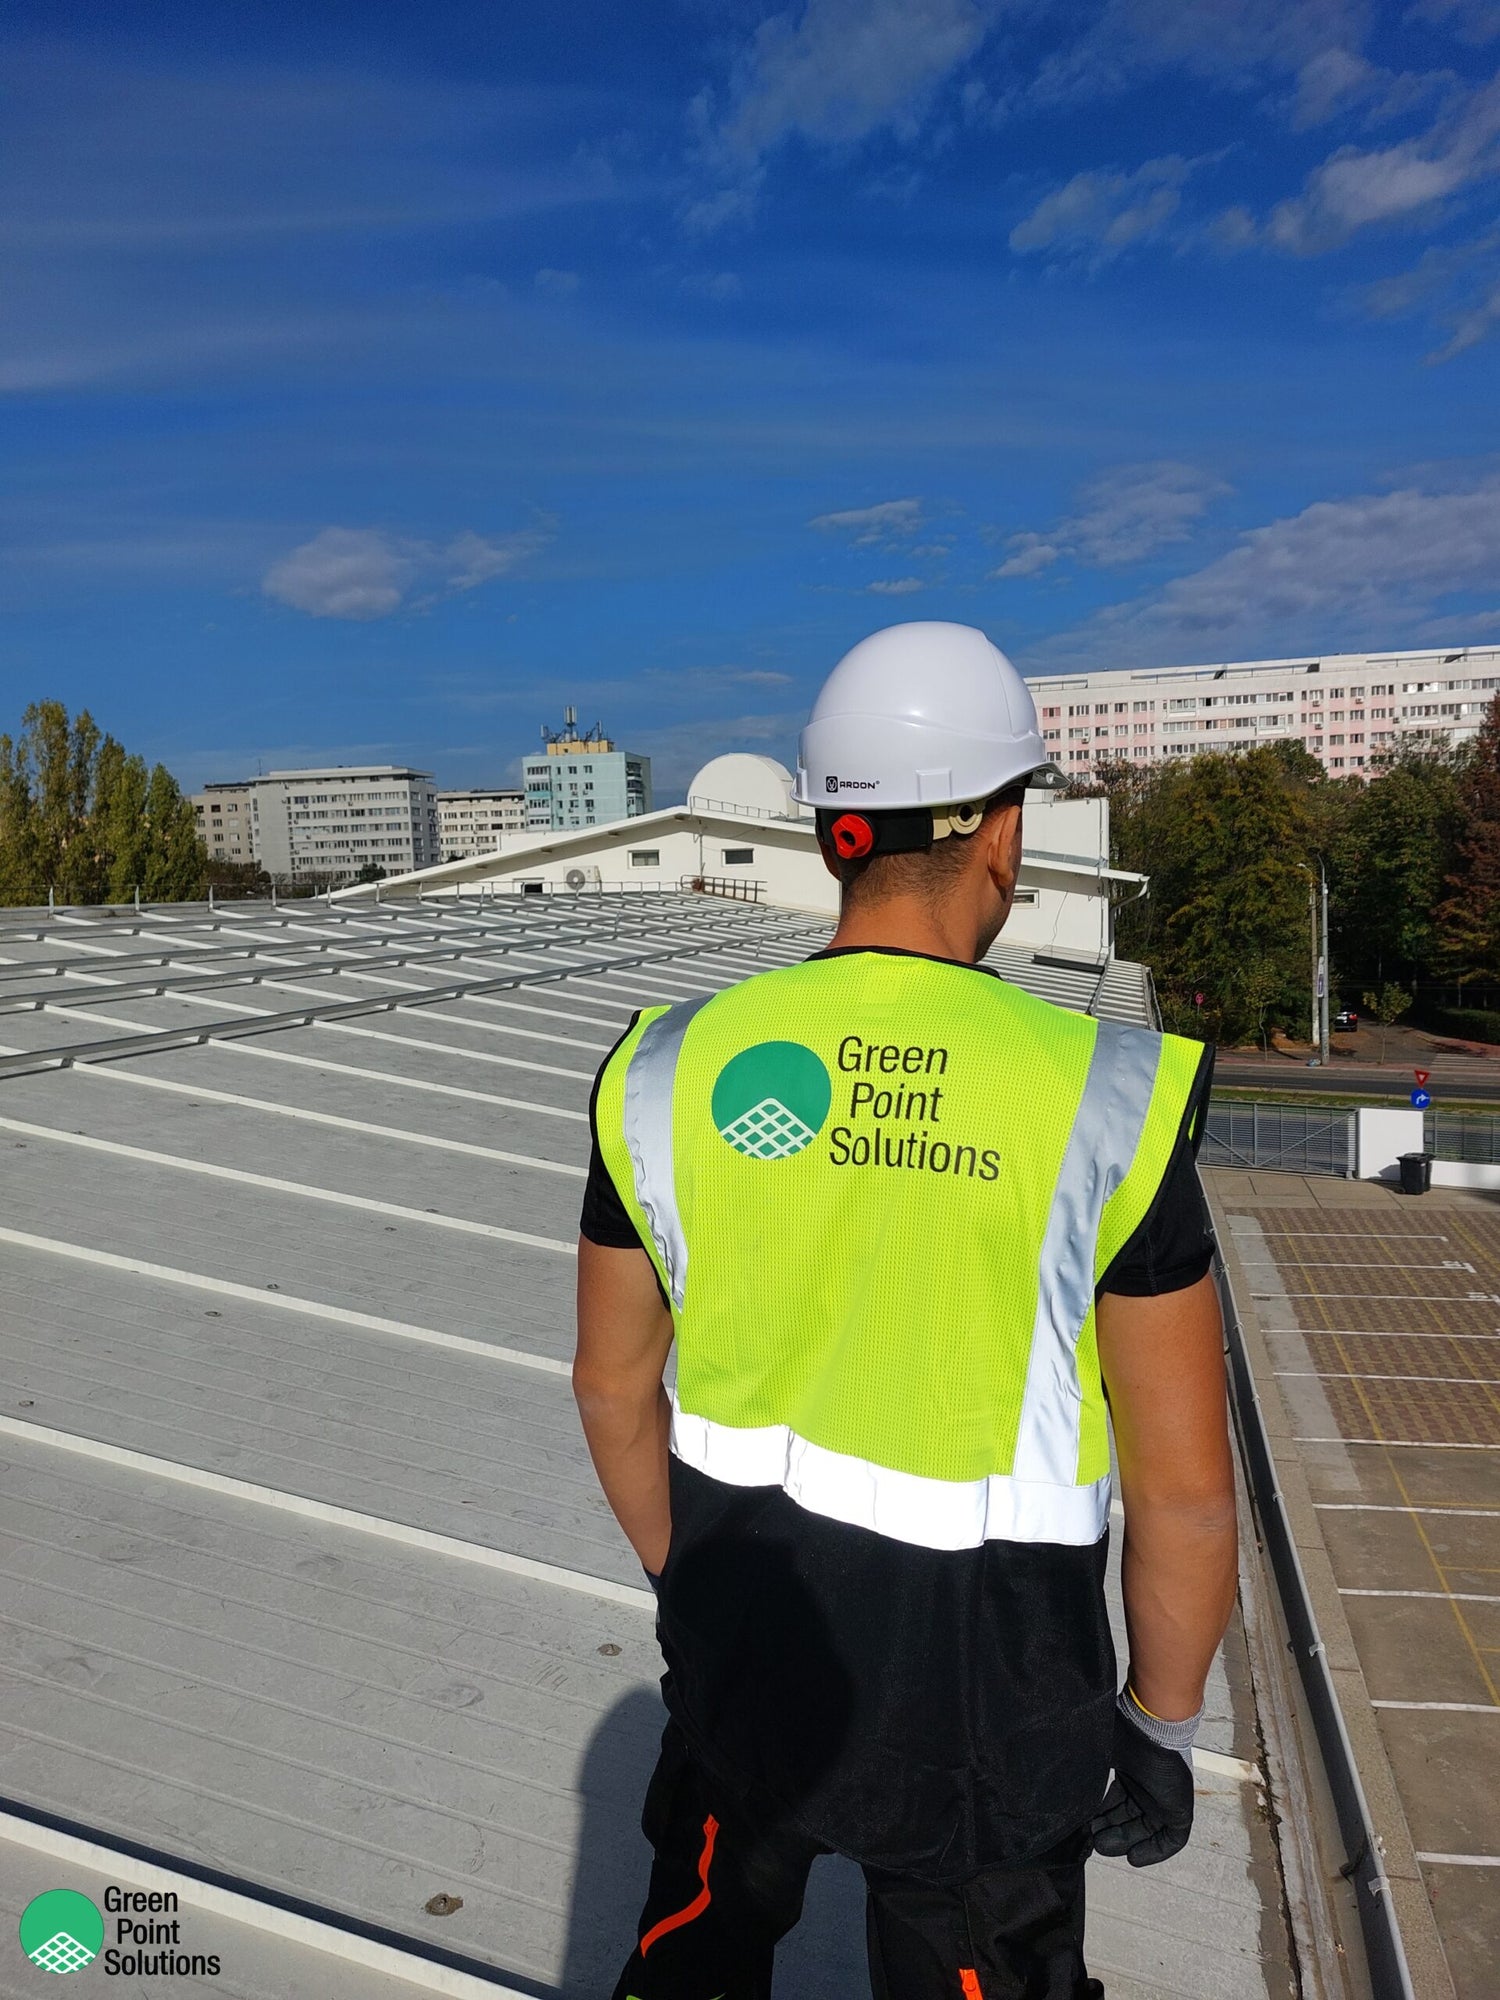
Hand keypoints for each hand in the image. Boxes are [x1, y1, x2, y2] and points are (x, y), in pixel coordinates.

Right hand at [1090, 1699, 1194, 1866]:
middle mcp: (1146, 1787)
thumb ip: (1080, 1773)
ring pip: (1145, 1831)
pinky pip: (1171, 1840)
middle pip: (1127, 1819)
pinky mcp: (1179, 1810)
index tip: (1082, 1824)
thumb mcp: (1094, 1755)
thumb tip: (1058, 1788)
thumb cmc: (1124, 1733)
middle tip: (1090, 1839)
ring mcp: (1164, 1799)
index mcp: (1130, 1773)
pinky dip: (1154, 1852)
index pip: (1114, 1802)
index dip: (1099, 1815)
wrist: (1151, 1725)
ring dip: (1124, 1842)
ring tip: (1103, 1847)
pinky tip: (1133, 1858)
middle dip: (1108, 1831)